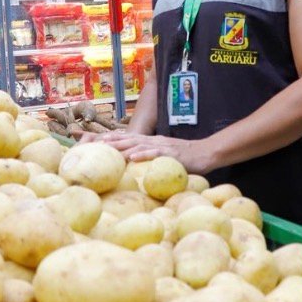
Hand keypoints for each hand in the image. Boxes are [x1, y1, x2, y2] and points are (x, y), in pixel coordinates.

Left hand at [87, 130, 212, 172]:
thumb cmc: (187, 157)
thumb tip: (138, 164)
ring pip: (138, 144)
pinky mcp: (171, 153)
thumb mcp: (165, 155)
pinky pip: (155, 153)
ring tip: (108, 149)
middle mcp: (154, 141)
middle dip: (112, 140)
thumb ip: (152, 156)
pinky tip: (132, 157)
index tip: (97, 141)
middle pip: (129, 138)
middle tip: (95, 143)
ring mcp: (162, 145)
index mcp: (152, 141)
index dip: (113, 138)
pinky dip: (143, 154)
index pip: (129, 138)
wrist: (206, 153)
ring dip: (122, 146)